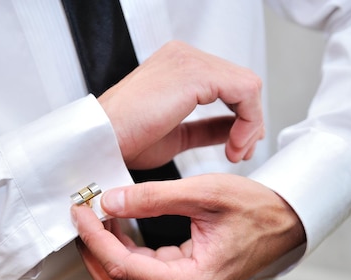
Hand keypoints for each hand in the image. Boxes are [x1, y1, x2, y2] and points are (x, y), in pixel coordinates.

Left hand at [71, 174, 305, 279]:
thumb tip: (111, 200)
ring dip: (103, 250)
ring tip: (95, 216)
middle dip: (92, 248)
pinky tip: (116, 225)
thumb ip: (154, 197)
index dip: (94, 238)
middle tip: (81, 215)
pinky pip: (137, 273)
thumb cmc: (257, 212)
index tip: (81, 212)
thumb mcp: (205, 194)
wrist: (284, 223)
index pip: (122, 267)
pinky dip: (119, 250)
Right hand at [100, 41, 263, 168]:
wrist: (100, 142)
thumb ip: (208, 128)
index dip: (241, 118)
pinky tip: (233, 145)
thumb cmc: (123, 142)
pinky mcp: (195, 73)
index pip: (226, 84)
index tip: (237, 148)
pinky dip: (247, 121)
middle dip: (249, 122)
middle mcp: (183, 57)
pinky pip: (245, 90)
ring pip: (248, 86)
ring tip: (236, 152)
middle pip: (240, 83)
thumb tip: (234, 130)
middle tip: (241, 152)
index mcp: (176, 67)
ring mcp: (189, 60)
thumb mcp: (177, 135)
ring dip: (250, 124)